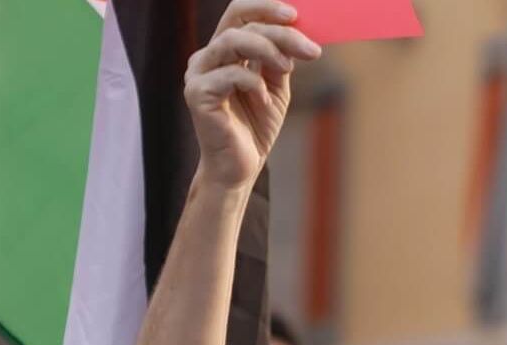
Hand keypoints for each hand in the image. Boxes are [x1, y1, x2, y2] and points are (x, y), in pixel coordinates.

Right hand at [184, 0, 320, 190]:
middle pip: (237, 22)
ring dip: (267, 49)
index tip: (296, 15)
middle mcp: (207, 57)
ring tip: (288, 68)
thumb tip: (298, 36)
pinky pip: (230, 75)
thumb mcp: (276, 89)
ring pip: (231, 41)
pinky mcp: (196, 94)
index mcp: (223, 51)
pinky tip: (265, 101)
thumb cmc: (255, 128)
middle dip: (276, 28)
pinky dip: (254, 84)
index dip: (265, 8)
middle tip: (309, 47)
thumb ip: (280, 62)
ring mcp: (198, 74)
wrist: (241, 168)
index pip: (239, 14)